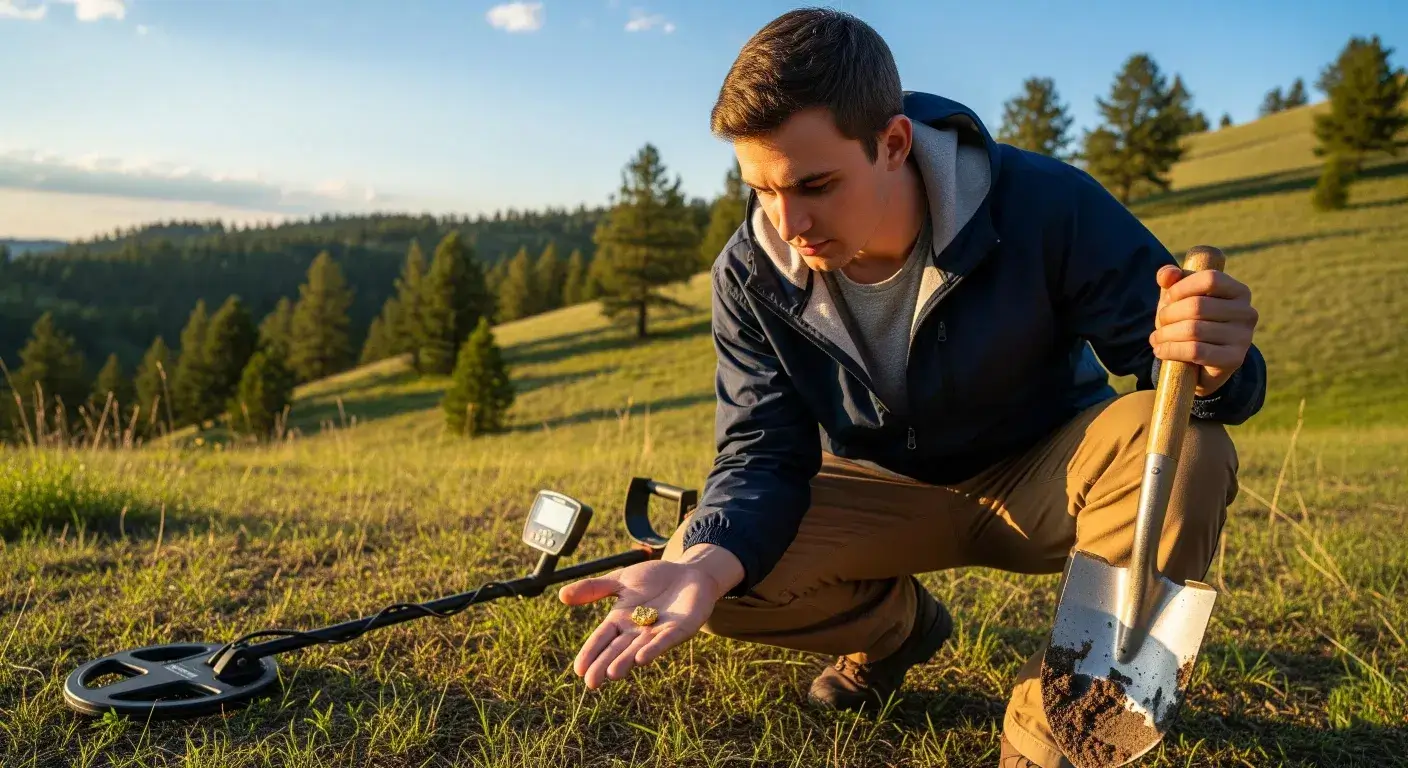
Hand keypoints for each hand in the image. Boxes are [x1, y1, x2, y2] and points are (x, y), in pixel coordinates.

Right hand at [558, 559, 720, 688]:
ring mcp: (657, 632)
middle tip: (591, 683)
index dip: (590, 653)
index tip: (578, 670)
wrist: (690, 573)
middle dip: (604, 665)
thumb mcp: (621, 580)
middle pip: (617, 650)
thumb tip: (561, 595)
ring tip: (612, 674)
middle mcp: (637, 631)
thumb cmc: (654, 578)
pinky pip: (664, 640)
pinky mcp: (679, 629)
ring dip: (625, 661)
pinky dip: (653, 649)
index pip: (601, 639)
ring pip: (638, 649)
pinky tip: (641, 658)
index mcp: (620, 620)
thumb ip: (594, 588)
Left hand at [1150, 264, 1258, 396]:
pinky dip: (1172, 350)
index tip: (1167, 299)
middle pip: (1197, 306)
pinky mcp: (1234, 359)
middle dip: (1169, 315)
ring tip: (1156, 338)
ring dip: (1166, 334)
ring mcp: (1243, 337)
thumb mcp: (1180, 297)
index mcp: (1239, 291)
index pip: (1210, 278)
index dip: (1182, 287)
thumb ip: (1172, 279)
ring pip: (1194, 330)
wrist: (1201, 363)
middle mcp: (1247, 312)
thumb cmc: (1191, 322)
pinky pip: (1196, 351)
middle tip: (1159, 323)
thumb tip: (1167, 274)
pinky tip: (1160, 351)